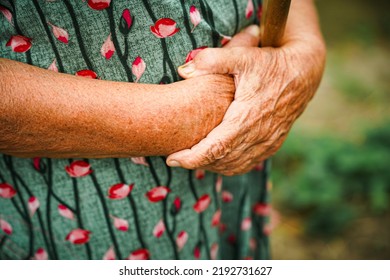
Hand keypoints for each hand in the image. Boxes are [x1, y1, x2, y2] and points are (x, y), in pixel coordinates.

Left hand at [166, 24, 324, 175]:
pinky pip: (247, 163)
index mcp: (247, 118)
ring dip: (211, 165)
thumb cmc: (271, 64)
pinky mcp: (272, 145)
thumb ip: (213, 60)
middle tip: (176, 158)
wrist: (304, 73)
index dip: (191, 158)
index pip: (215, 149)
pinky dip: (228, 165)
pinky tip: (216, 159)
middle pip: (221, 161)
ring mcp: (267, 143)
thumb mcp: (243, 56)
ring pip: (234, 166)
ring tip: (193, 158)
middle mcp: (258, 136)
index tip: (172, 159)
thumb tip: (183, 70)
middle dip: (196, 163)